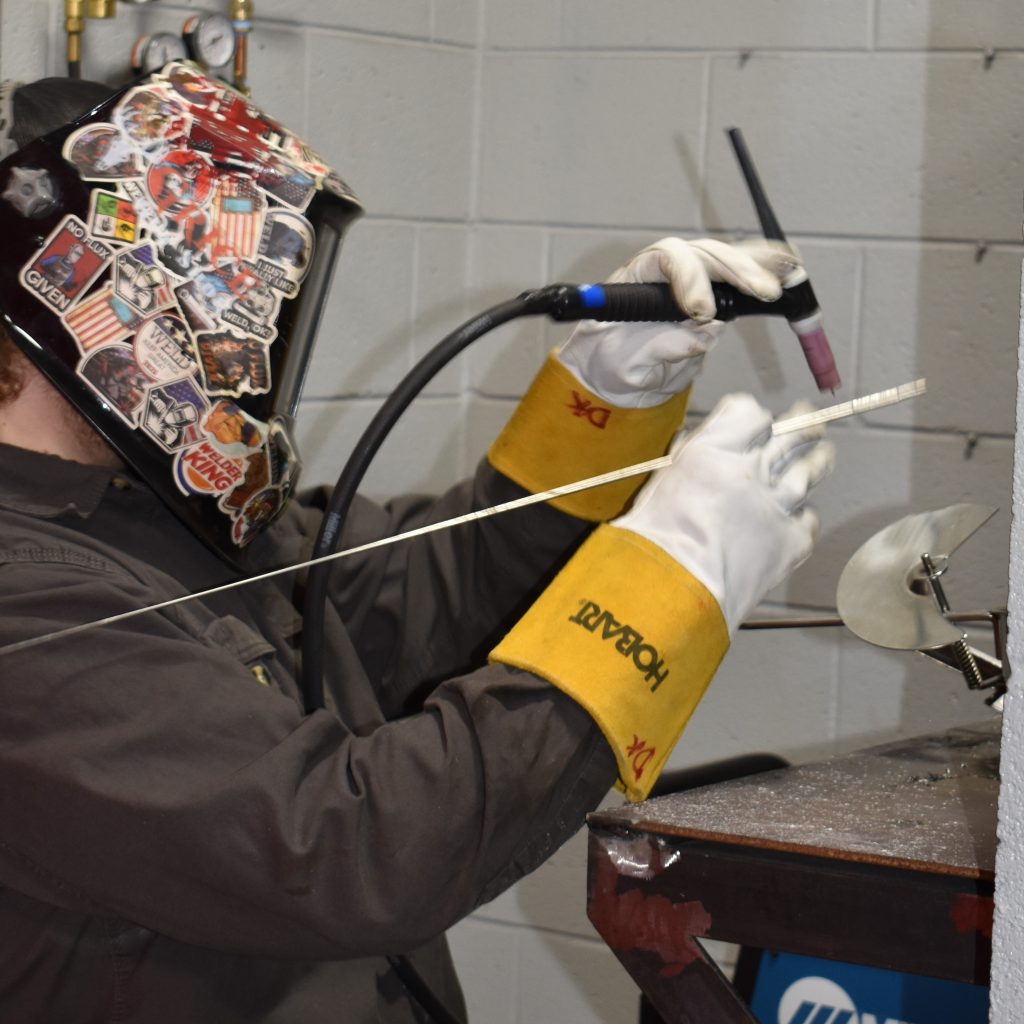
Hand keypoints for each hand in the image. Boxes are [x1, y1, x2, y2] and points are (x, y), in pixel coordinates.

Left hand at [556, 237, 801, 408]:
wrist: (616, 374)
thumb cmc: (611, 363)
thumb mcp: (623, 363)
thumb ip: (656, 348)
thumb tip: (701, 332)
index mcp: (637, 277)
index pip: (666, 258)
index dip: (689, 278)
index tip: (702, 311)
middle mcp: (667, 269)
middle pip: (705, 254)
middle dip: (735, 271)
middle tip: (761, 293)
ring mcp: (692, 277)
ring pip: (727, 259)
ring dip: (756, 269)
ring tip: (782, 283)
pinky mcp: (713, 290)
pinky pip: (741, 271)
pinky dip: (766, 269)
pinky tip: (789, 270)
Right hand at [613, 392, 833, 633]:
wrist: (675, 589)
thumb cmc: (656, 539)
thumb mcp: (661, 483)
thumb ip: (686, 458)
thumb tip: (694, 442)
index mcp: (714, 450)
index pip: (750, 411)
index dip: (753, 416)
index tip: (754, 422)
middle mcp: (753, 469)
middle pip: (794, 433)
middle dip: (805, 424)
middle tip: (810, 420)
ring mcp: (778, 504)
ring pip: (813, 469)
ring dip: (818, 461)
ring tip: (823, 456)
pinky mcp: (794, 540)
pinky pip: (810, 519)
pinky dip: (803, 518)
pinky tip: (794, 519)